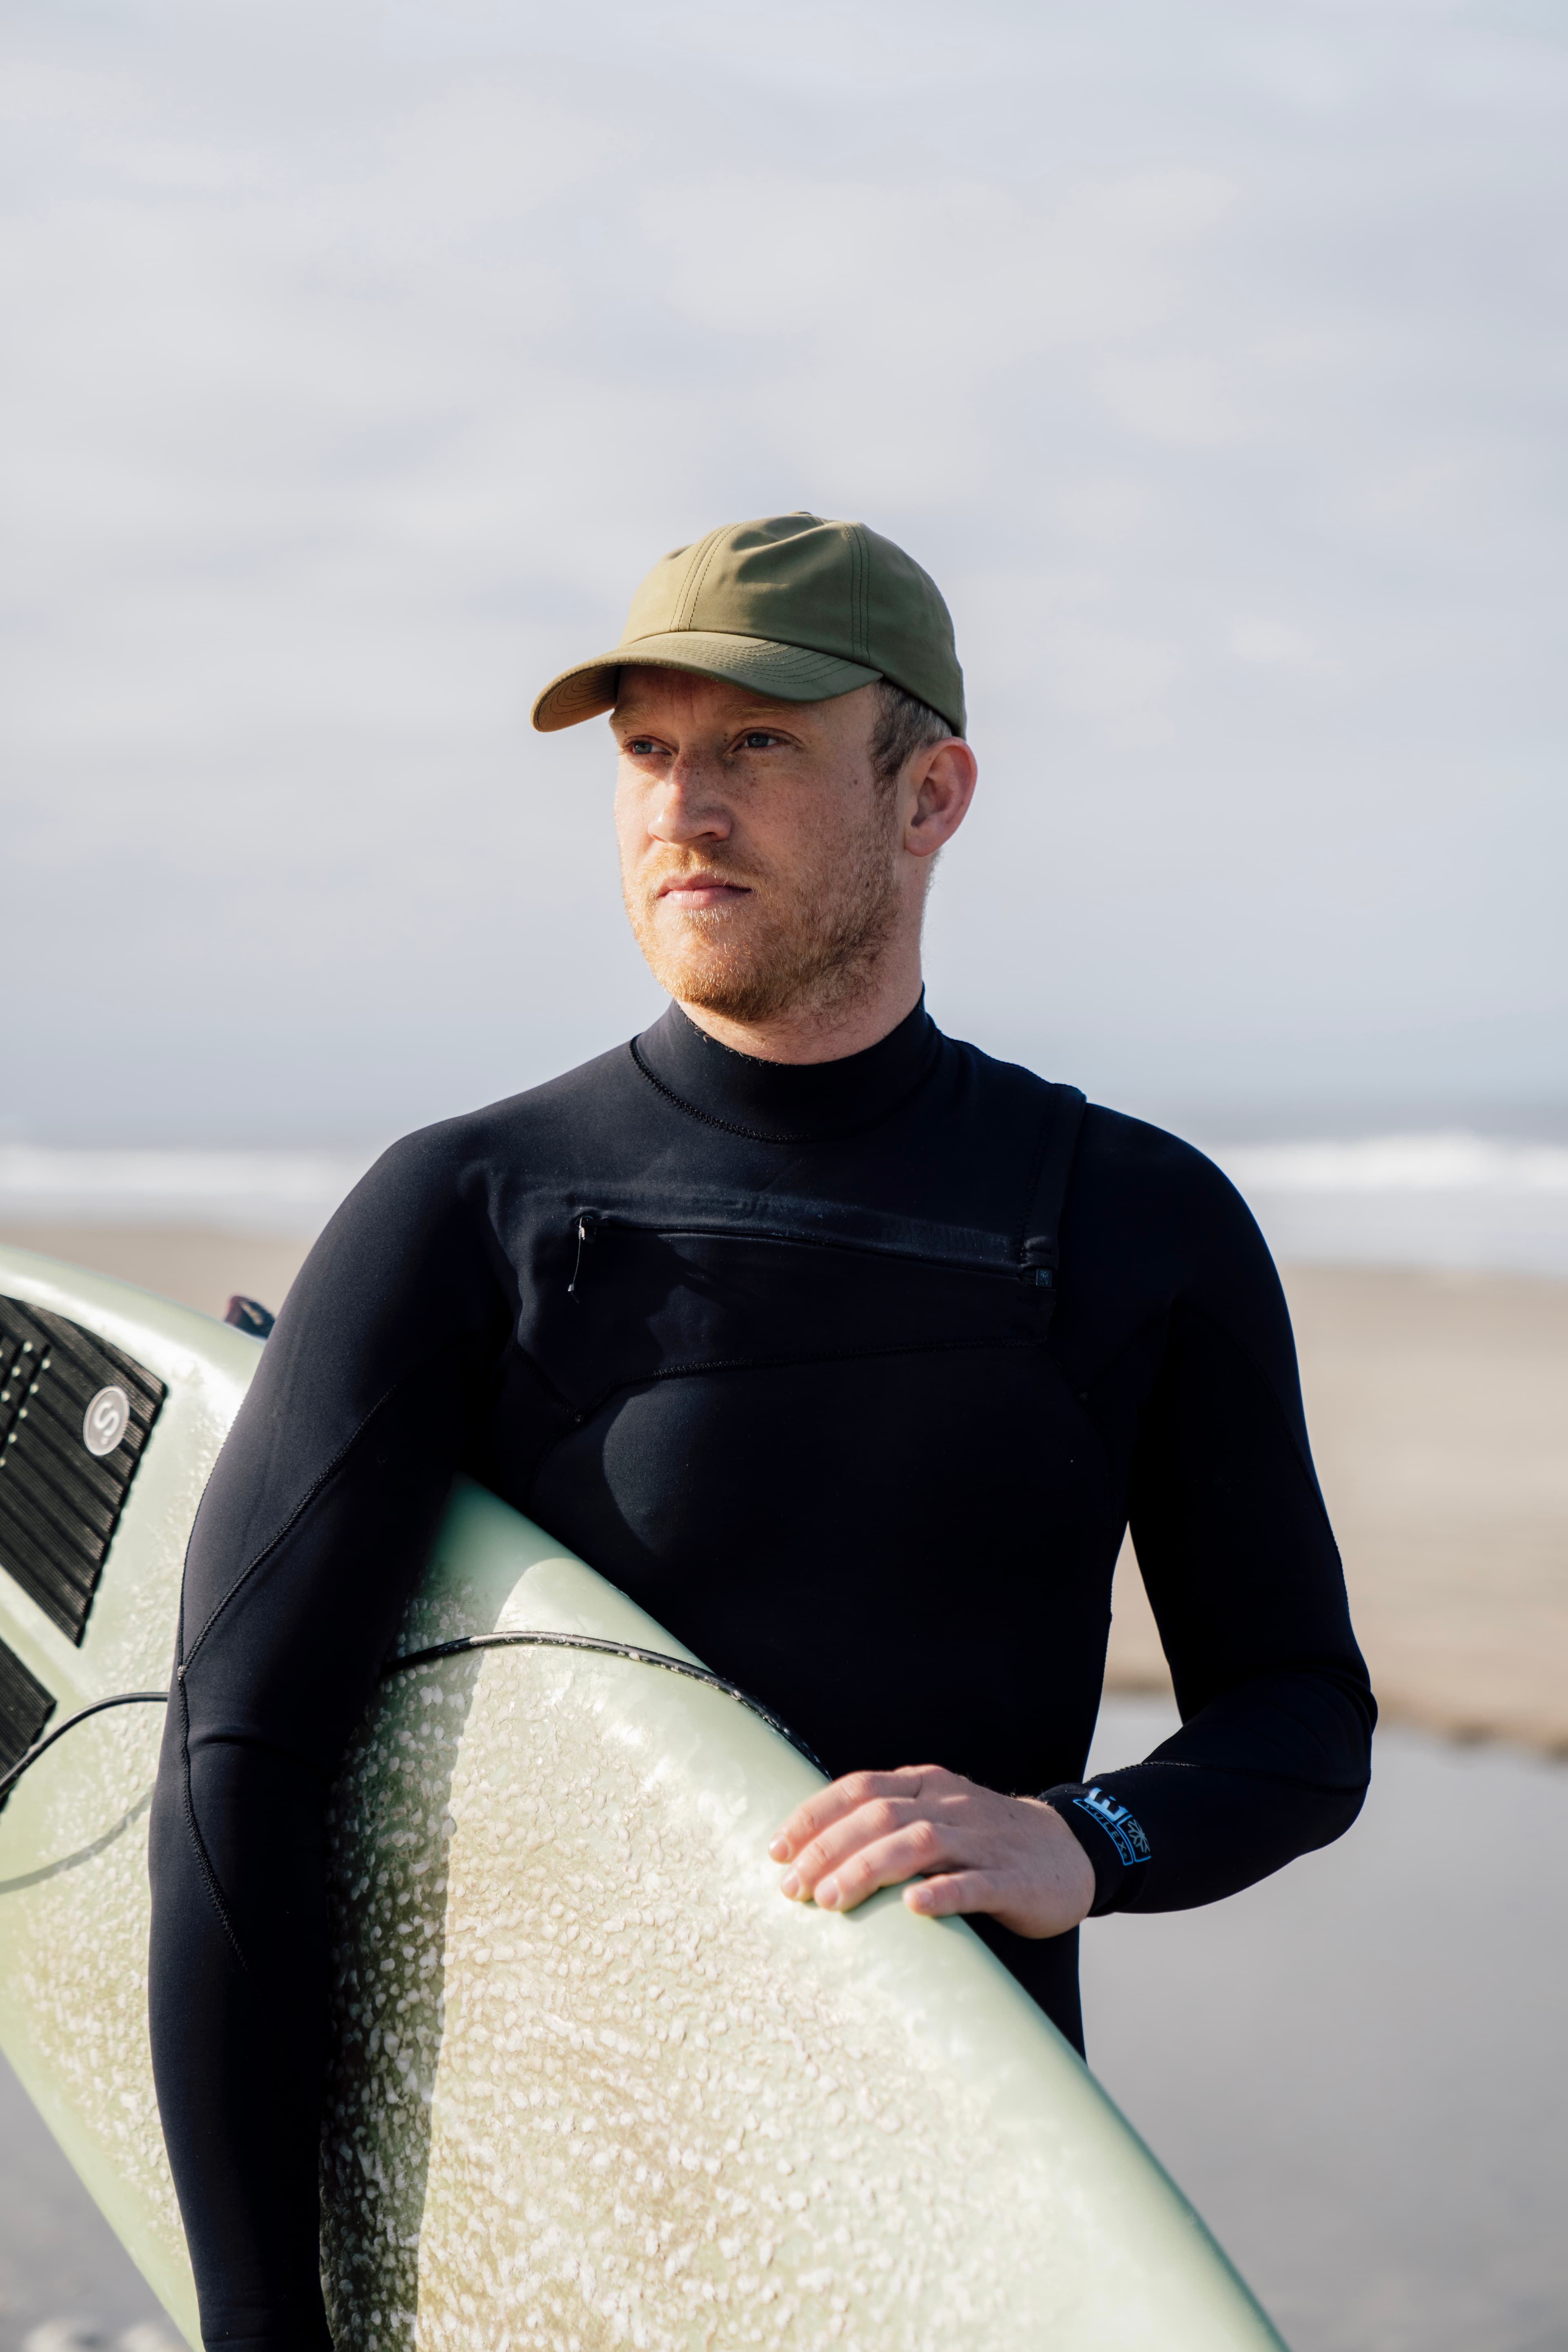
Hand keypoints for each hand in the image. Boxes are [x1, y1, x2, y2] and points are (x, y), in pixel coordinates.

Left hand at [768, 1764, 1095, 1937]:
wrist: (1074, 1851)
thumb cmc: (988, 1841)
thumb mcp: (939, 1815)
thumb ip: (889, 1823)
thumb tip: (816, 1849)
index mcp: (927, 1785)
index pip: (859, 1788)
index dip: (813, 1816)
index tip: (775, 1849)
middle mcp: (950, 1804)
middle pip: (879, 1814)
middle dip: (828, 1849)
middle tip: (792, 1887)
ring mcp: (983, 1841)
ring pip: (918, 1842)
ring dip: (867, 1869)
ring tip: (829, 1900)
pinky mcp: (1014, 1879)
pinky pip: (974, 1883)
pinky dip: (941, 1892)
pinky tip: (913, 1907)